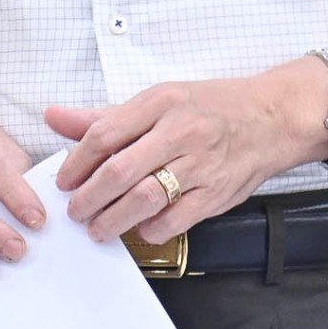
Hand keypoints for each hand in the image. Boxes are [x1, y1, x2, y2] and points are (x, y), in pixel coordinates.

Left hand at [47, 62, 326, 244]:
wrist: (272, 117)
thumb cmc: (211, 107)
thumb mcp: (159, 99)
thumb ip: (105, 116)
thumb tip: (54, 117)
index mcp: (161, 102)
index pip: (105, 134)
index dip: (77, 163)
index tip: (64, 181)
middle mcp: (180, 131)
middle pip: (120, 171)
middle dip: (89, 198)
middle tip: (76, 212)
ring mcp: (200, 164)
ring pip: (145, 198)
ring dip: (113, 220)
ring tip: (98, 229)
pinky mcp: (217, 193)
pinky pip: (175, 219)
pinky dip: (151, 229)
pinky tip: (140, 229)